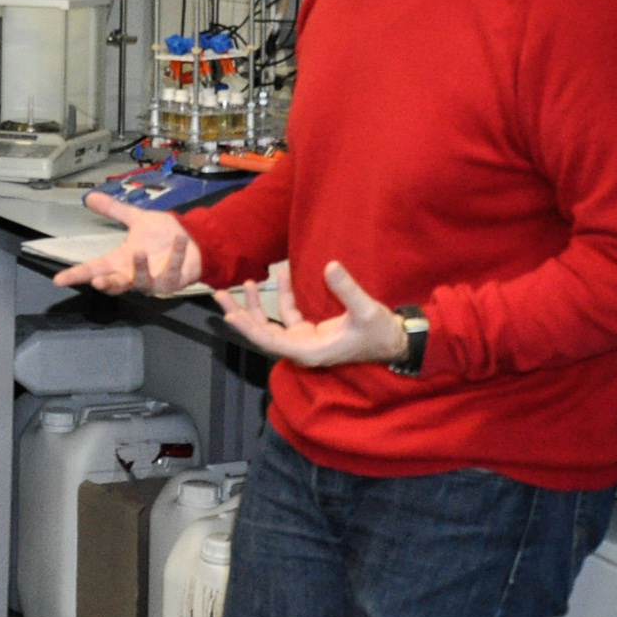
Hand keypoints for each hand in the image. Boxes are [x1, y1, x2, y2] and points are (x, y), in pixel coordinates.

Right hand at [54, 193, 205, 295]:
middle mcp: (133, 275)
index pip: (93, 269)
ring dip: (140, 268)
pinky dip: (176, 255)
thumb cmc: (163, 235)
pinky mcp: (173, 281)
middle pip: (114, 284)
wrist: (194, 240)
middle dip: (106, 284)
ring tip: (138, 252)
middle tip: (97, 281)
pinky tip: (179, 239)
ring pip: (142, 282)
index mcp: (120, 261)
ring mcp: (153, 281)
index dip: (75, 275)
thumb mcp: (137, 219)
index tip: (59, 280)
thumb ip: (113, 210)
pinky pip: (173, 270)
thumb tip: (90, 196)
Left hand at [213, 259, 409, 367]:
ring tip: (244, 282)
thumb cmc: (382, 332)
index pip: (270, 341)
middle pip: (262, 333)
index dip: (248, 328)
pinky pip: (289, 314)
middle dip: (240, 314)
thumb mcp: (366, 310)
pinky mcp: (311, 331)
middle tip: (218, 295)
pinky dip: (282, 297)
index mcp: (310, 351)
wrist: (398, 341)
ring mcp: (305, 340)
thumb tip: (329, 266)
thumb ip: (347, 289)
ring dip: (257, 305)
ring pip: (272, 324)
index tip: (230, 314)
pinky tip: (279, 275)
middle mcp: (302, 348)